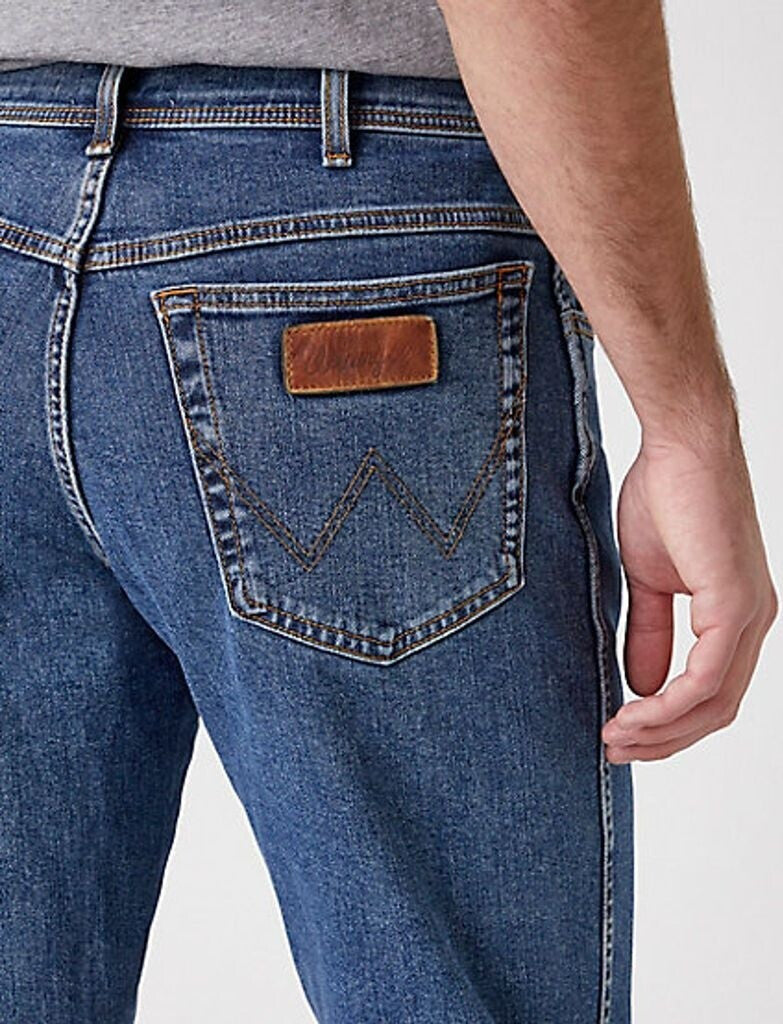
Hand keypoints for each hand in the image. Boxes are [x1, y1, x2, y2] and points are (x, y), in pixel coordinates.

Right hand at [602, 430, 777, 762]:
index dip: (668, 724)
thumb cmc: (666, 497)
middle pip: (717, 711)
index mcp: (736, 616)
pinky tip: (635, 711)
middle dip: (664, 739)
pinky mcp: (735, 604)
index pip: (712, 693)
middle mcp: (754, 622)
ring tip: (616, 735)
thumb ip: (649, 633)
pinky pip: (707, 677)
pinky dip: (670, 704)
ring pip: (714, 703)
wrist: (680, 447)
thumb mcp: (648, 581)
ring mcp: (750, 615)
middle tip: (615, 749)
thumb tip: (640, 686)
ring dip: (663, 729)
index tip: (621, 732)